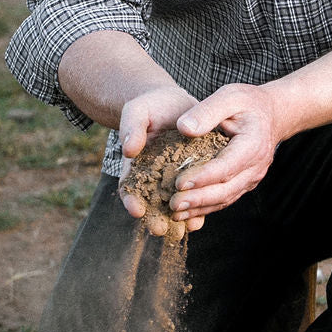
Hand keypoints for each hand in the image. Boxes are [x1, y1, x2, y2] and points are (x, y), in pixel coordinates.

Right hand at [117, 84, 195, 223]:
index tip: (136, 209)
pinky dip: (198, 207)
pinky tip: (203, 216)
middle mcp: (154, 178)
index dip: (131, 199)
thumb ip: (131, 127)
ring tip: (187, 228)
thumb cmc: (150, 106)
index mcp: (136, 166)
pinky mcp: (194, 176)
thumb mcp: (137, 111)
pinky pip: (195, 194)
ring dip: (180, 218)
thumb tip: (128, 150)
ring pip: (175, 204)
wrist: (175, 102)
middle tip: (159, 229)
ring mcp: (174, 179)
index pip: (130, 187)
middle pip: (152, 203)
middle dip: (155, 218)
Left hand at [168, 83, 281, 222]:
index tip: (179, 184)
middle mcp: (256, 166)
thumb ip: (207, 110)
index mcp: (252, 144)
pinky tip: (187, 212)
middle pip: (226, 189)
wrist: (272, 113)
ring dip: (200, 208)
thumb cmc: (248, 102)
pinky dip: (207, 207)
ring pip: (225, 198)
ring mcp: (252, 177)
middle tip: (173, 205)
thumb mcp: (230, 96)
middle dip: (198, 199)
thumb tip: (184, 128)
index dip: (203, 177)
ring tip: (175, 213)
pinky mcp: (245, 182)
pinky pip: (226, 198)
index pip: (226, 166)